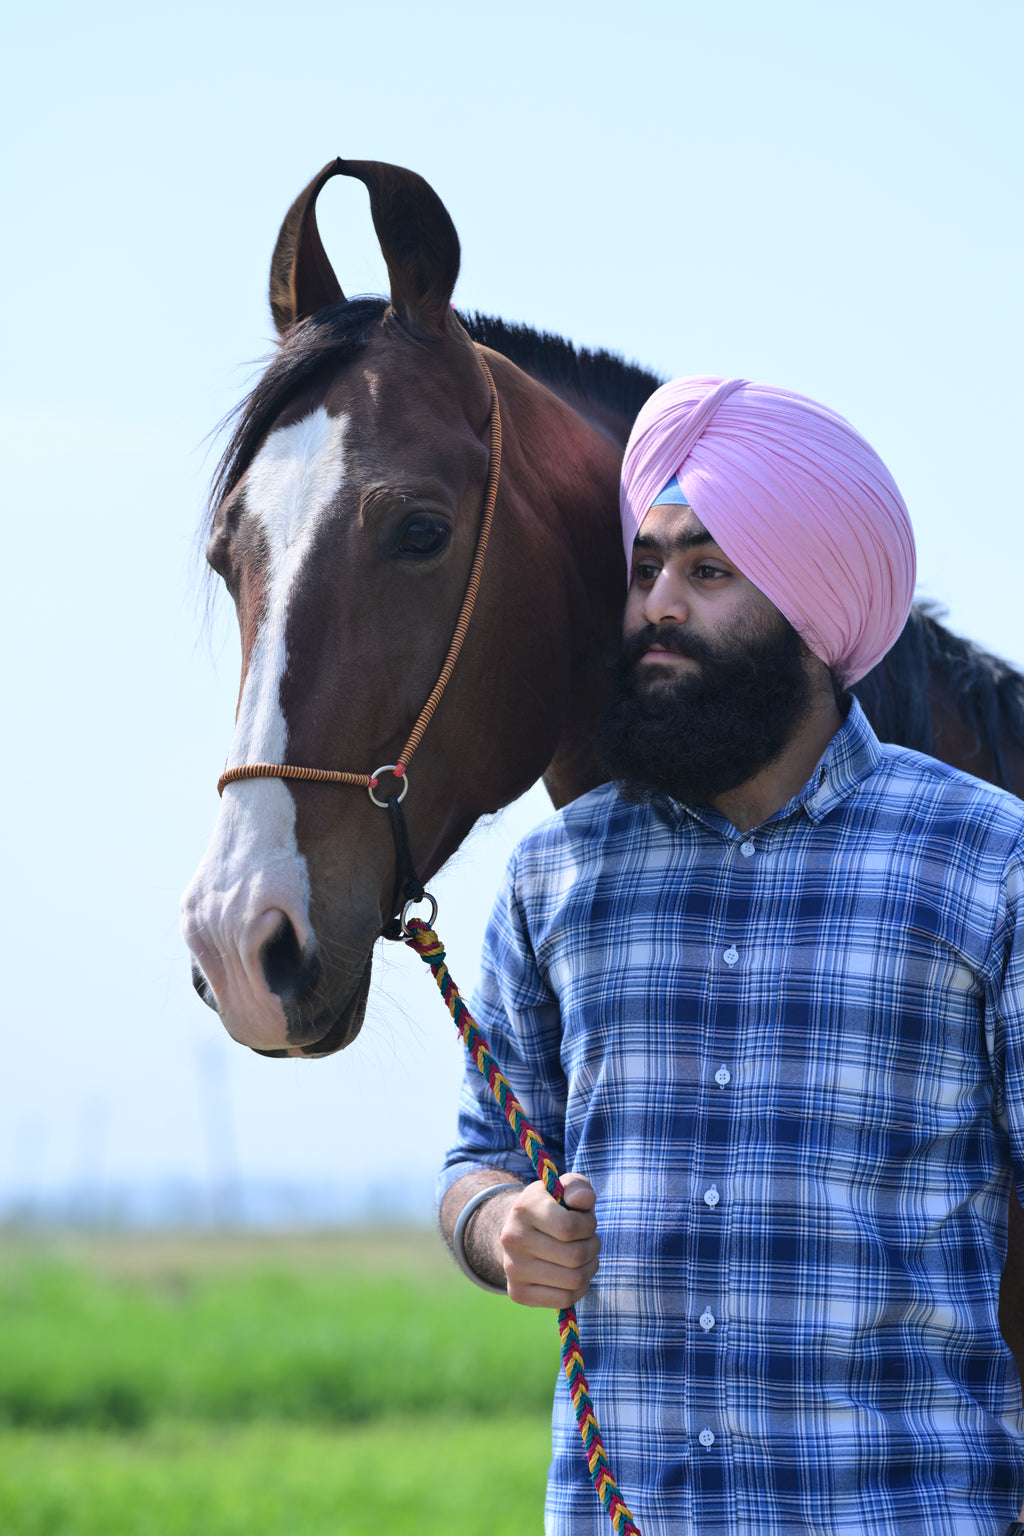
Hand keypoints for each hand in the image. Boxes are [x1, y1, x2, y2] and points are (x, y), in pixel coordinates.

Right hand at [500, 1172, 599, 1308]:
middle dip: (592, 1247)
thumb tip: (584, 1201)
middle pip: (575, 1256)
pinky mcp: (517, 1293)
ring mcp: (512, 1269)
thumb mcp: (564, 1187)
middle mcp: (513, 1239)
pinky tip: (575, 1274)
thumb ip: (578, 1187)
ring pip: (573, 1280)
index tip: (586, 1221)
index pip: (568, 1227)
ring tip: (584, 1257)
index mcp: (524, 1208)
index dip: (588, 1225)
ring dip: (589, 1268)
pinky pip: (564, 1299)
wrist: (519, 1232)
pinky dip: (579, 1289)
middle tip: (589, 1241)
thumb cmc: (552, 1207)